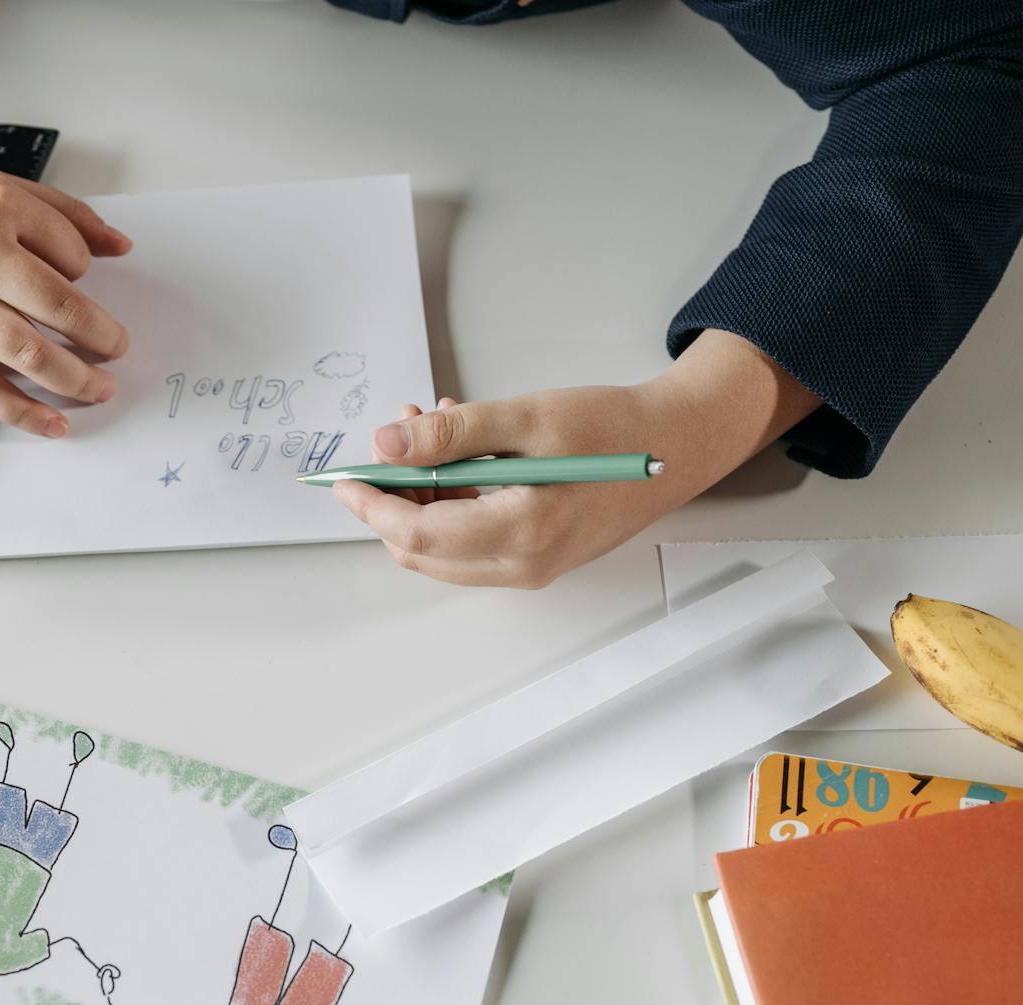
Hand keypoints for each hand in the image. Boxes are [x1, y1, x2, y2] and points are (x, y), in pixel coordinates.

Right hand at [0, 133, 131, 436]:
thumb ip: (60, 210)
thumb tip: (117, 244)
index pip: (70, 253)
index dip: (82, 267)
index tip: (74, 275)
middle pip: (60, 307)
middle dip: (100, 335)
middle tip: (119, 348)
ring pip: (28, 352)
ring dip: (74, 378)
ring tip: (102, 389)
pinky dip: (20, 410)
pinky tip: (52, 424)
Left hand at [333, 330, 820, 586]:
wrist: (677, 446)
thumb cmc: (612, 427)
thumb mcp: (526, 417)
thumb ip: (453, 434)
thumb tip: (386, 445)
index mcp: (522, 531)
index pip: (419, 534)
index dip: (373, 506)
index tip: (345, 478)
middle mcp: (523, 565)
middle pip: (423, 551)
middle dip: (393, 499)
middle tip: (391, 439)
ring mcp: (530, 569)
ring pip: (443, 550)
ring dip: (421, 498)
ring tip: (426, 431)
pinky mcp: (536, 560)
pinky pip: (471, 542)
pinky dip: (451, 504)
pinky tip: (457, 455)